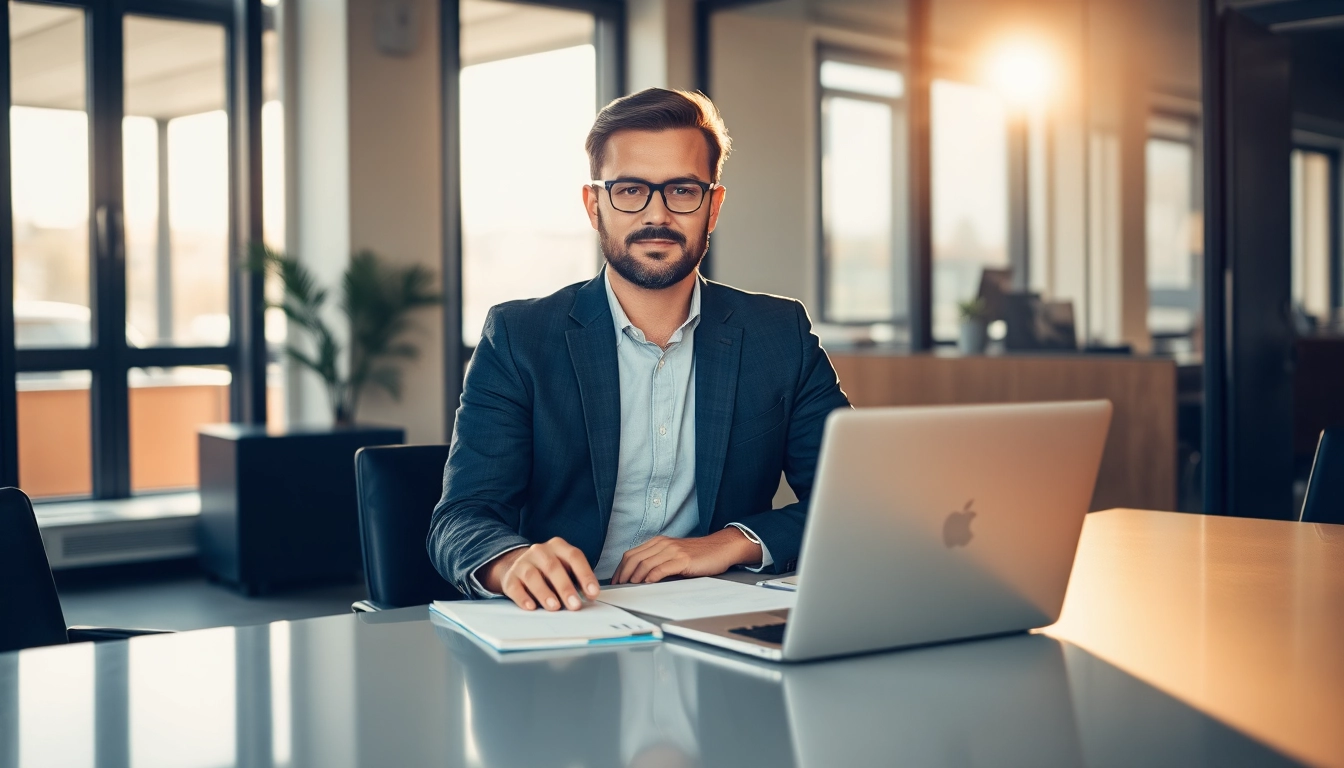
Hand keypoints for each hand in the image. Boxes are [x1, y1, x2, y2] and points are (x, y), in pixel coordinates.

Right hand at [481, 538, 599, 610]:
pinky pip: (515, 587)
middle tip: (575, 605)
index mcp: (558, 547)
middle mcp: (540, 551)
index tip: (593, 593)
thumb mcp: (565, 568)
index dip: (585, 575)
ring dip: (544, 593)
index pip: (574, 557)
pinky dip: (523, 598)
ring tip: (554, 607)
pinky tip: (531, 607)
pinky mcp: (510, 577)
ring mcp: (523, 563)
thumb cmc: (549, 570)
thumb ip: (577, 580)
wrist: (517, 565)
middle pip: (553, 567)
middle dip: (565, 587)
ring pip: (532, 576)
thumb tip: (590, 597)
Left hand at [612, 528, 762, 584]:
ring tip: (630, 587)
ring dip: (634, 577)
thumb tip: (640, 578)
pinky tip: (647, 583)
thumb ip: (659, 561)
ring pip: (645, 563)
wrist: (720, 548)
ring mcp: (672, 551)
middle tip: (620, 587)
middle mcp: (663, 544)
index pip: (631, 554)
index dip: (620, 569)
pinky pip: (661, 568)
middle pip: (634, 559)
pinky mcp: (682, 559)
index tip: (616, 581)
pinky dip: (651, 577)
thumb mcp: (674, 555)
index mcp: (658, 542)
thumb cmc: (698, 554)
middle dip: (623, 574)